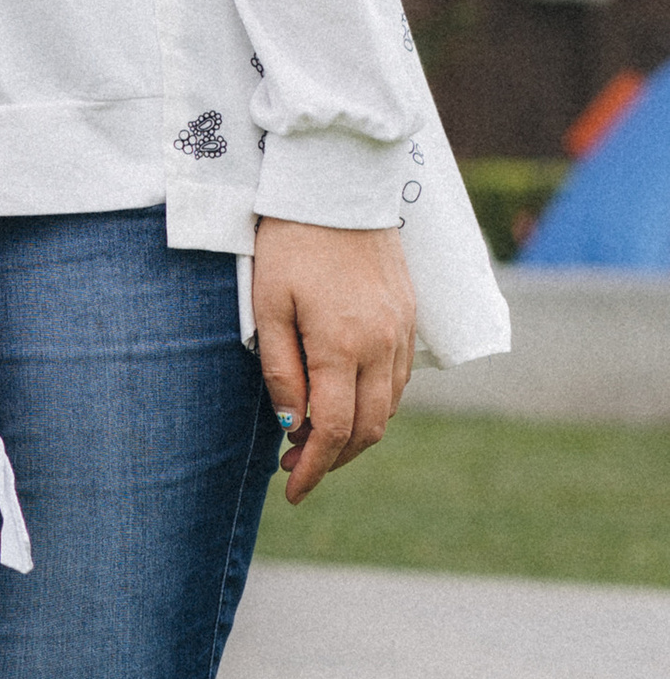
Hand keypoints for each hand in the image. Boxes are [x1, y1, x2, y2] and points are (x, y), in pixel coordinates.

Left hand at [252, 219, 416, 502]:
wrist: (337, 187)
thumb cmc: (289, 243)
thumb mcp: (268, 306)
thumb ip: (280, 370)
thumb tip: (292, 426)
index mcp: (342, 346)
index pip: (332, 431)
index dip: (313, 469)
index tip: (290, 492)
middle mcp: (382, 347)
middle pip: (368, 430)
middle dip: (332, 460)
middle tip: (293, 469)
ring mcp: (402, 333)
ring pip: (389, 410)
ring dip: (356, 436)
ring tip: (313, 440)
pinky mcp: (410, 319)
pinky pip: (400, 381)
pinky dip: (375, 405)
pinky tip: (344, 403)